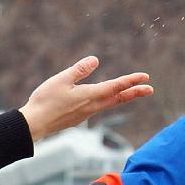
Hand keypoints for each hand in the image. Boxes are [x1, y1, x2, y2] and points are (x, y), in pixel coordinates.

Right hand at [19, 56, 153, 140]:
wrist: (34, 125)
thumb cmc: (45, 101)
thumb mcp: (61, 80)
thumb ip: (79, 70)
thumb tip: (95, 60)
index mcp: (90, 96)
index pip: (116, 86)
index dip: (131, 81)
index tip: (146, 77)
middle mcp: (92, 106)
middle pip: (118, 98)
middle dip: (135, 93)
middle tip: (150, 89)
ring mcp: (86, 114)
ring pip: (109, 104)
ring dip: (123, 97)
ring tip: (132, 93)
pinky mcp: (79, 117)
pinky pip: (99, 107)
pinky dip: (109, 101)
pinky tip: (104, 99)